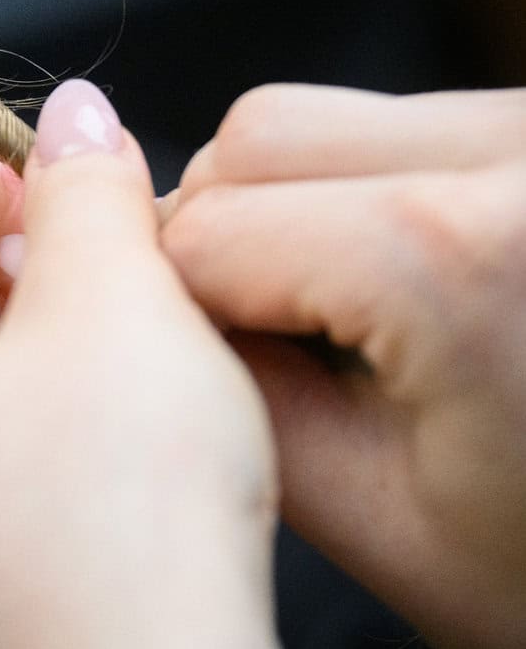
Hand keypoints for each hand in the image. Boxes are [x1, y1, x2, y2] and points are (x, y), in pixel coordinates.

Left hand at [0, 82, 295, 648]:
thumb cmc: (126, 533)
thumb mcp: (120, 308)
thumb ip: (83, 192)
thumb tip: (67, 114)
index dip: (9, 198)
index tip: (79, 184)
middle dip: (15, 309)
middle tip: (121, 291)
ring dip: (12, 415)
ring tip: (117, 404)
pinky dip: (8, 522)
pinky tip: (86, 520)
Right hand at [165, 84, 525, 648]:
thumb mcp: (395, 532)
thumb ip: (245, 409)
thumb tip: (158, 325)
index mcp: (455, 255)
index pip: (202, 231)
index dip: (178, 315)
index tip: (206, 381)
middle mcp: (519, 155)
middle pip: (257, 134)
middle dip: (231, 236)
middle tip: (278, 349)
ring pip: (339, 116)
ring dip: (310, 206)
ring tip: (371, 327)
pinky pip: (428, 125)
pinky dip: (390, 194)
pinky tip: (438, 296)